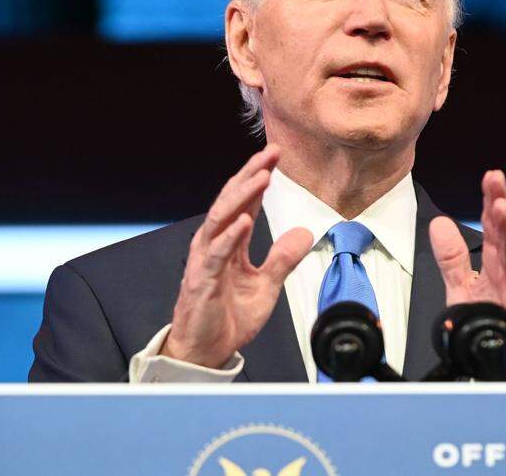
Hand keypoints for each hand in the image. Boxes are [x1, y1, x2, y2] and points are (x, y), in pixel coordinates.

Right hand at [162, 145, 313, 367]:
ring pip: (221, 219)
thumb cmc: (228, 318)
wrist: (206, 352)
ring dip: (241, 197)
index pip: (244, 202)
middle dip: (250, 175)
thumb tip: (304, 233)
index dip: (258, 177)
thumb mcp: (266, 286)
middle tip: (269, 153)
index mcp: (229, 244)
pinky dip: (230, 236)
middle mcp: (214, 245)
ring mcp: (205, 261)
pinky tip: (244, 220)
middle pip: (231, 201)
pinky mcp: (201, 281)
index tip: (275, 156)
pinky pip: (215, 254)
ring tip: (261, 178)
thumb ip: (282, 259)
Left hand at [429, 170, 505, 381]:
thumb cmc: (491, 324)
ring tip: (501, 206)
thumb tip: (438, 222)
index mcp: (496, 263)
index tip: (490, 176)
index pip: (493, 226)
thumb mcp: (462, 288)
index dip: (491, 200)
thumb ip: (452, 257)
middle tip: (496, 179)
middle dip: (502, 203)